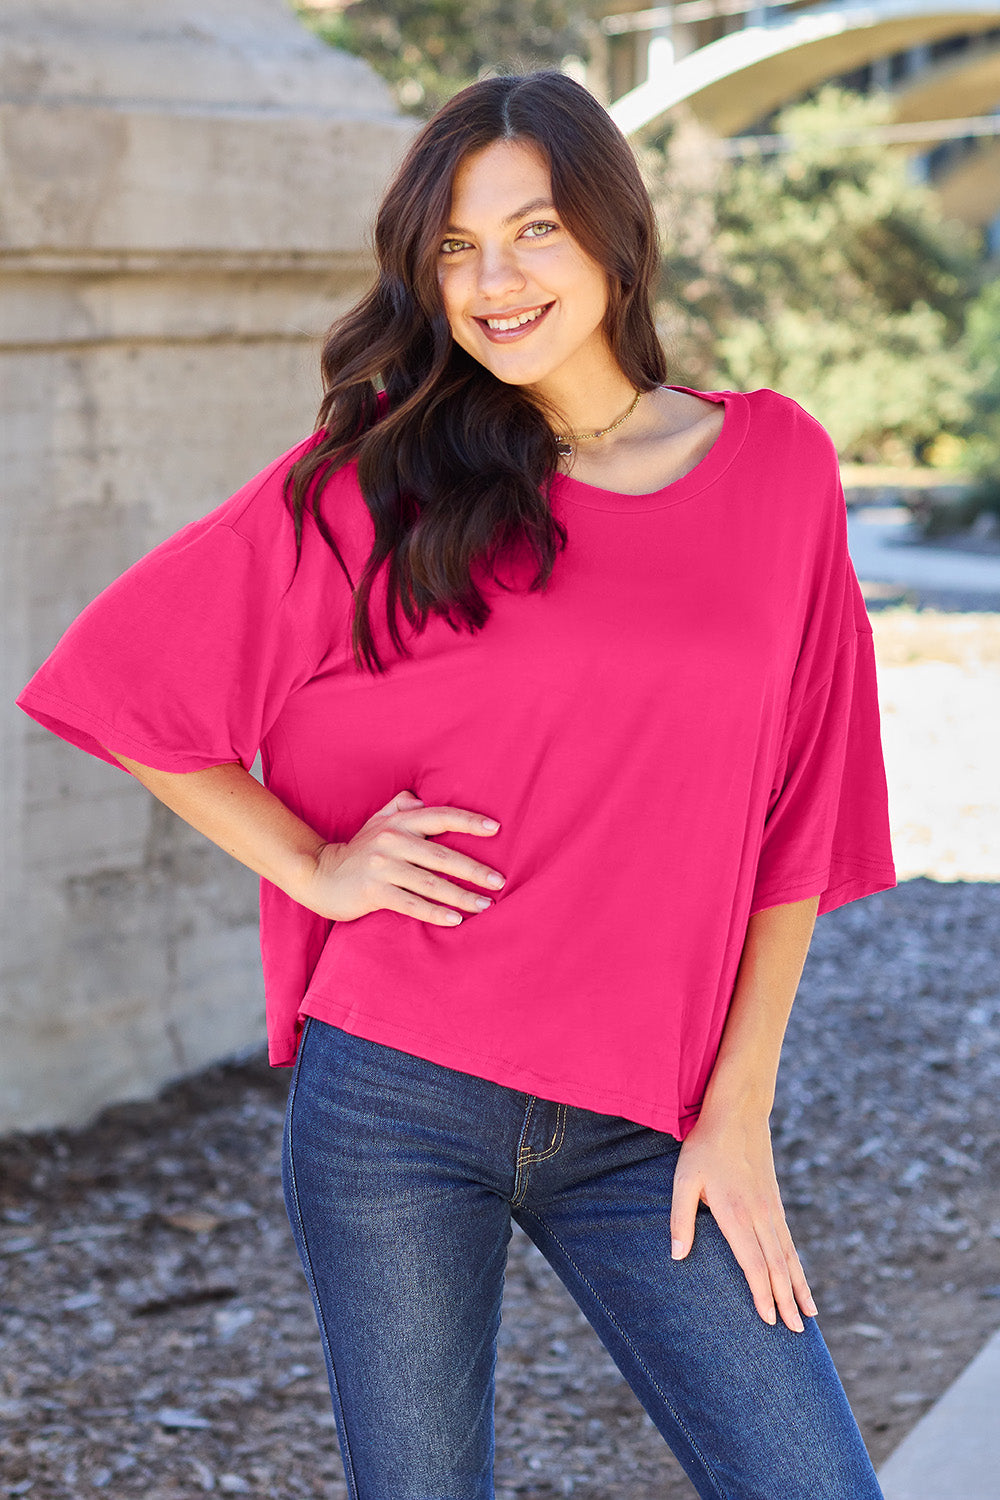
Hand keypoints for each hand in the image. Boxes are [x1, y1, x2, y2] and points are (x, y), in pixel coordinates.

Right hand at [295, 790, 504, 924]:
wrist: (318, 874)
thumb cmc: (356, 851)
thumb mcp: (376, 822)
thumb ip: (399, 807)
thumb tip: (421, 799)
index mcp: (399, 822)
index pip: (440, 817)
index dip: (469, 821)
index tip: (495, 829)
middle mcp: (392, 841)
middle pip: (442, 856)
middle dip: (474, 870)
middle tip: (499, 881)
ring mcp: (383, 867)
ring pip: (431, 883)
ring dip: (461, 895)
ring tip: (484, 905)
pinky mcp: (374, 891)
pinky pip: (412, 904)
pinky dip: (435, 913)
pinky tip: (455, 920)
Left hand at [669, 1107, 817, 1332]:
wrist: (737, 1112)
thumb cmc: (704, 1147)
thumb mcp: (683, 1180)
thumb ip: (681, 1219)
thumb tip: (677, 1257)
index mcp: (736, 1215)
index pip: (753, 1264)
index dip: (762, 1294)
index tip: (769, 1322)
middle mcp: (759, 1216)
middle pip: (776, 1266)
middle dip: (786, 1301)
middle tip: (797, 1333)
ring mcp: (771, 1208)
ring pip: (788, 1255)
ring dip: (798, 1286)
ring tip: (809, 1314)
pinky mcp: (774, 1201)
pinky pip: (788, 1240)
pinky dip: (796, 1263)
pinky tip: (798, 1275)